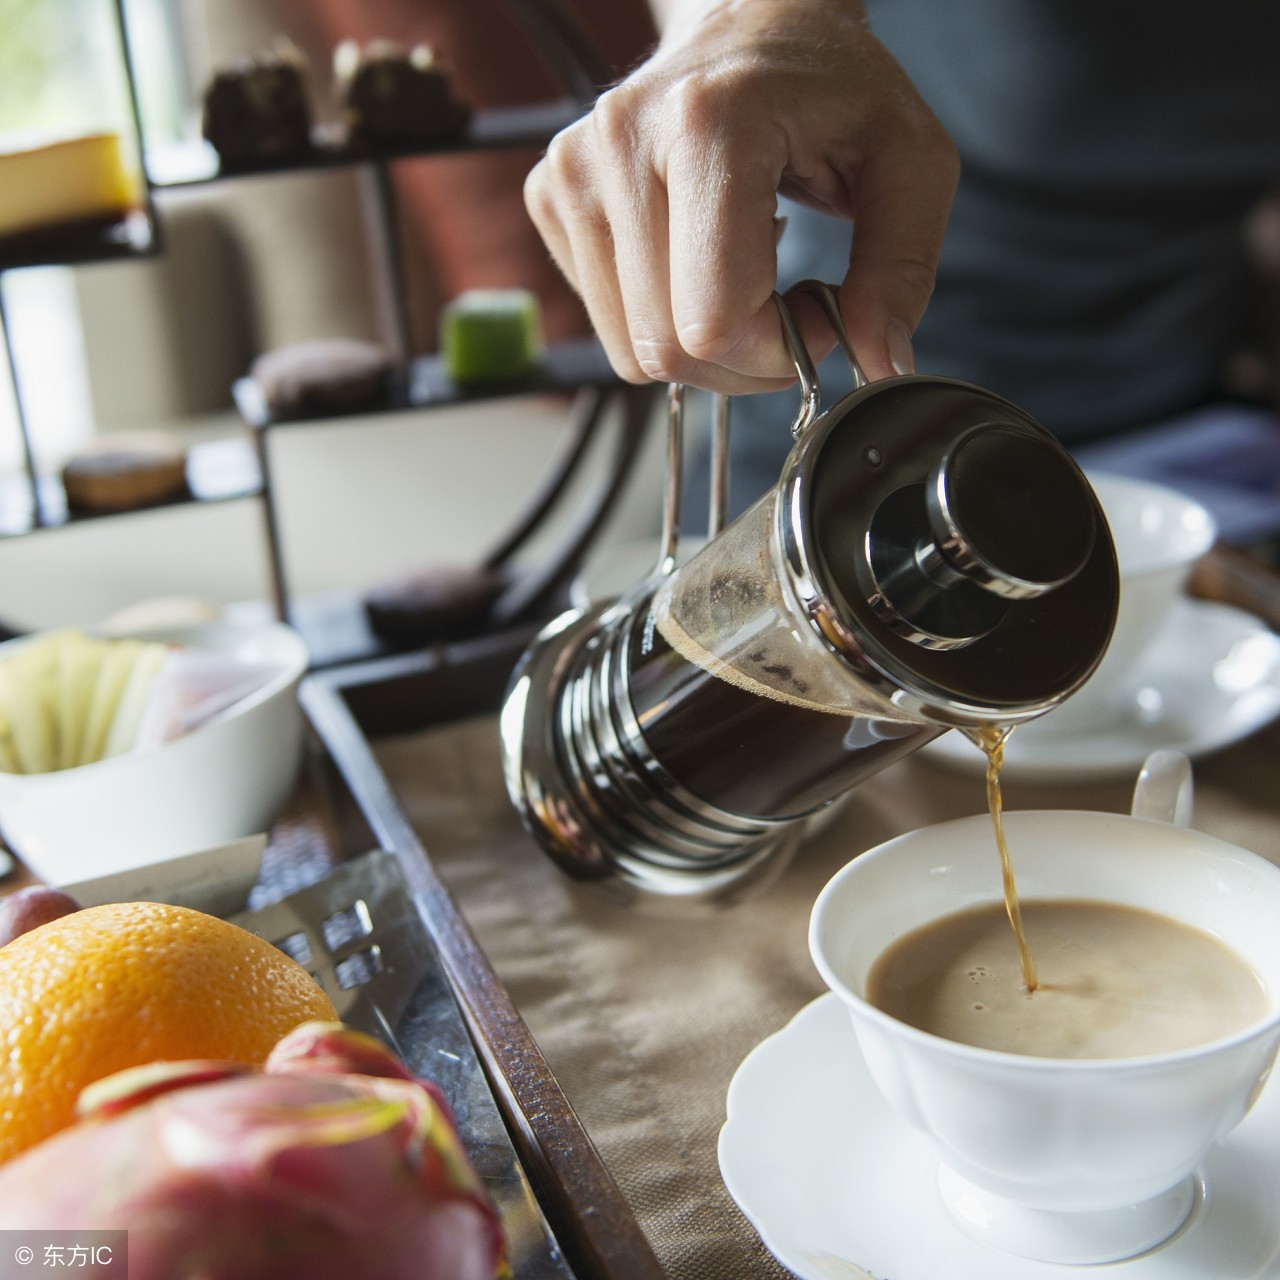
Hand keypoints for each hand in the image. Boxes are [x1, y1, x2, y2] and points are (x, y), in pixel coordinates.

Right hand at [524, 0, 958, 392]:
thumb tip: (881, 364)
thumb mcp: (910, 161)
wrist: (749, 18)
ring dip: (703, 349)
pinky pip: (608, 325)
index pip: (714, 322)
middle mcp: (622, 144)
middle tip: (788, 310)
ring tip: (746, 278)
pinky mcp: (551, 196)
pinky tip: (698, 261)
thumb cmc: (830, 85)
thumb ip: (902, 268)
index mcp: (709, 125)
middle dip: (743, 362)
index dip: (776, 352)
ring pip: (632, 352)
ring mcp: (575, 171)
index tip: (818, 315)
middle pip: (667, 350)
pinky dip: (662, 320)